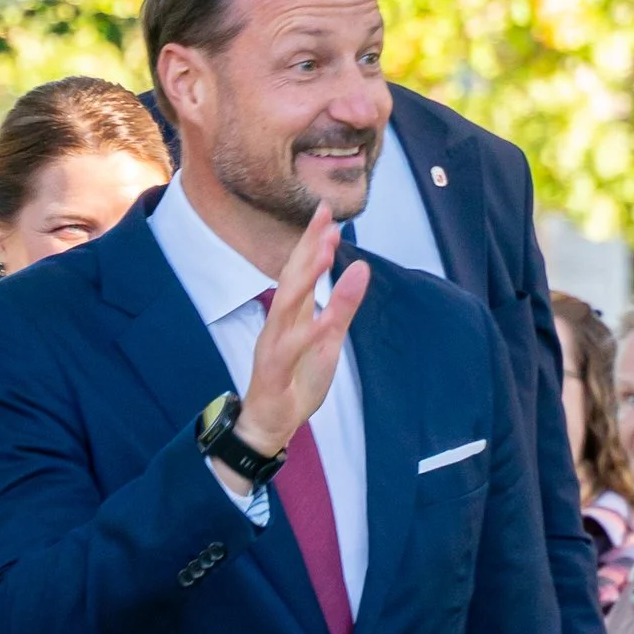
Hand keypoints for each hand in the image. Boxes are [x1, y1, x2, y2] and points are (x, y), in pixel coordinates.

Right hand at [233, 203, 370, 460]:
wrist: (272, 420)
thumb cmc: (297, 377)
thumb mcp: (329, 339)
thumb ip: (343, 305)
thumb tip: (361, 268)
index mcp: (292, 312)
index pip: (301, 269)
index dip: (312, 240)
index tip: (327, 213)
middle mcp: (279, 321)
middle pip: (291, 277)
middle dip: (307, 247)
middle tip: (325, 219)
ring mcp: (274, 344)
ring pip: (286, 305)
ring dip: (305, 278)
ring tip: (324, 253)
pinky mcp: (274, 369)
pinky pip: (290, 349)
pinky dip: (306, 334)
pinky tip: (321, 320)